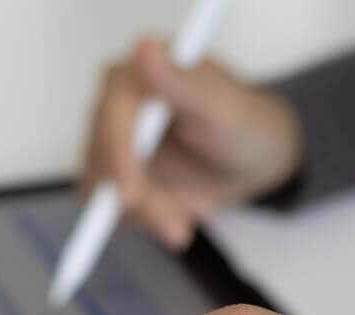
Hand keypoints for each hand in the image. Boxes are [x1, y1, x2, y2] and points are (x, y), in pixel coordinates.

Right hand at [82, 38, 303, 249]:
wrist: (254, 158)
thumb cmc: (246, 124)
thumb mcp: (223, 106)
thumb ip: (181, 82)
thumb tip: (144, 48)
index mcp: (136, 76)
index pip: (110, 115)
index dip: (116, 157)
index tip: (131, 195)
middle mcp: (116, 108)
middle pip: (101, 160)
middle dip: (137, 199)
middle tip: (173, 225)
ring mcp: (114, 145)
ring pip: (104, 191)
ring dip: (145, 215)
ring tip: (182, 224)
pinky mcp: (119, 177)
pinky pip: (115, 210)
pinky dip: (146, 221)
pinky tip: (177, 221)